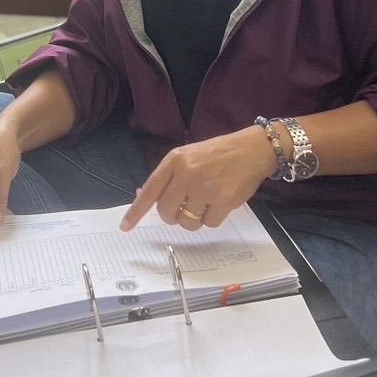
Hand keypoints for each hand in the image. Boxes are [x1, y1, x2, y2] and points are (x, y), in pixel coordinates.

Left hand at [120, 126, 272, 231]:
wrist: (251, 149)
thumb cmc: (216, 154)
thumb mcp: (187, 156)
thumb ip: (167, 177)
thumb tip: (141, 196)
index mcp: (174, 161)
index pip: (150, 190)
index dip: (136, 211)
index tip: (125, 227)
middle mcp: (187, 174)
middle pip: (167, 211)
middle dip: (172, 216)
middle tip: (182, 210)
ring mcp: (205, 188)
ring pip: (187, 221)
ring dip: (194, 219)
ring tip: (204, 203)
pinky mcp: (224, 201)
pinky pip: (209, 223)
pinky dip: (212, 218)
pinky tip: (219, 203)